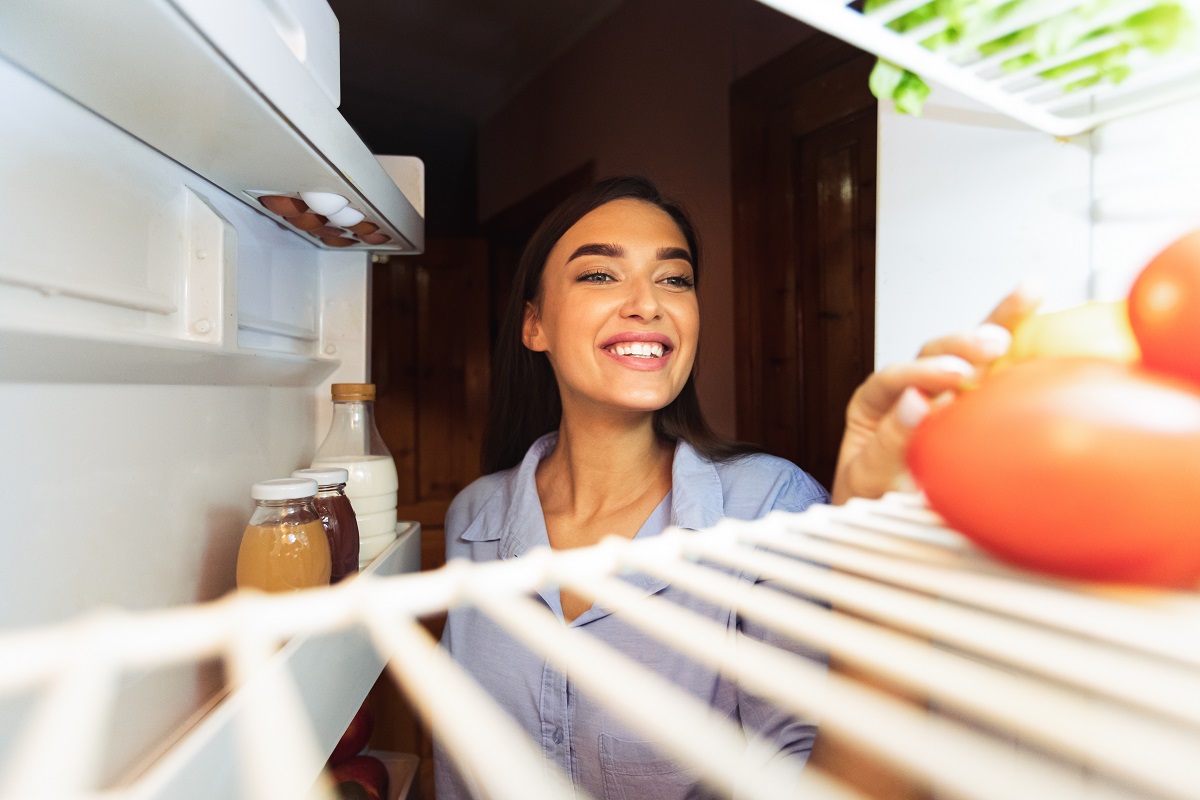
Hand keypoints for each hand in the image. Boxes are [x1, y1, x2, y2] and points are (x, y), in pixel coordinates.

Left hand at [829, 286, 1040, 504]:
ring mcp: (949, 393)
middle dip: (964, 343)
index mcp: (876, 403)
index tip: (949, 377)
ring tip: (1027, 298)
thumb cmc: (877, 498)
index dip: (920, 374)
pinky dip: (1022, 338)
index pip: (893, 379)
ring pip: (970, 351)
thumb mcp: (869, 477)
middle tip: (992, 342)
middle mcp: (913, 389)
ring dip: (997, 324)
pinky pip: (998, 369)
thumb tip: (915, 404)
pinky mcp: (981, 402)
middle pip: (934, 351)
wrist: (890, 522)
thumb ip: (887, 444)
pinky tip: (1040, 303)